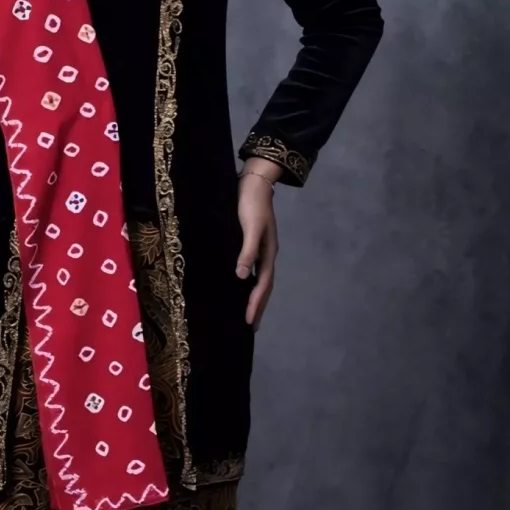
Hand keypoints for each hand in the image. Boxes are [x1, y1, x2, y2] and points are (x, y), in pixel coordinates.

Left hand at [236, 162, 279, 326]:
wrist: (253, 182)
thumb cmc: (250, 204)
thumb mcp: (250, 227)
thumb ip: (247, 251)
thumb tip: (241, 277)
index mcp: (268, 253)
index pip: (262, 285)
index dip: (255, 304)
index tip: (248, 322)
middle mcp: (266, 254)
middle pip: (264, 287)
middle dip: (258, 306)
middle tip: (250, 327)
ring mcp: (261, 249)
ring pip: (259, 279)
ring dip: (254, 297)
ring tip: (248, 313)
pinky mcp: (252, 243)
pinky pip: (253, 269)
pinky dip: (248, 282)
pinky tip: (241, 286)